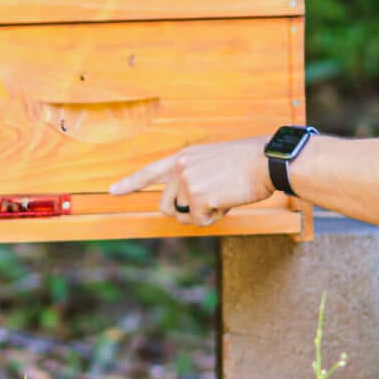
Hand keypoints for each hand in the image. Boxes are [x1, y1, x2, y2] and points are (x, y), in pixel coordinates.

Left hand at [109, 138, 273, 225]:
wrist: (266, 161)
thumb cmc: (247, 164)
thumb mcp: (213, 162)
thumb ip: (194, 178)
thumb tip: (184, 207)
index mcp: (183, 157)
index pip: (150, 171)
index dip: (130, 183)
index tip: (113, 191)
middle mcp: (180, 168)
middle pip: (166, 206)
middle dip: (184, 213)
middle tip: (210, 202)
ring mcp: (187, 182)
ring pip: (184, 216)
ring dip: (203, 215)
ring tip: (223, 195)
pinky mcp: (198, 197)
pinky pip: (200, 221)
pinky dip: (215, 217)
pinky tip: (228, 200)